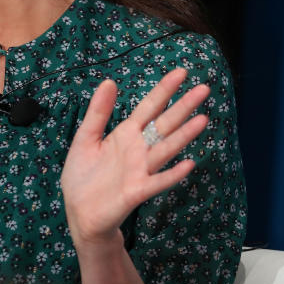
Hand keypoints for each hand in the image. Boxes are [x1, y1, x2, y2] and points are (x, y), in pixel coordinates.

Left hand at [60, 68, 209, 245]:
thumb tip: (109, 81)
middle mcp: (138, 149)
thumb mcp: (86, 137)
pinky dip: (172, 174)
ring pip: (165, 149)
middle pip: (164, 124)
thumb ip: (98, 112)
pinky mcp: (137, 191)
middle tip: (204, 88)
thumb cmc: (83, 175)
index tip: (181, 72)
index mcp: (125, 134)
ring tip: (202, 119)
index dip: (164, 90)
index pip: (148, 107)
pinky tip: (188, 164)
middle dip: (183, 107)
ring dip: (183, 135)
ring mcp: (140, 170)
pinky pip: (158, 181)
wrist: (79, 211)